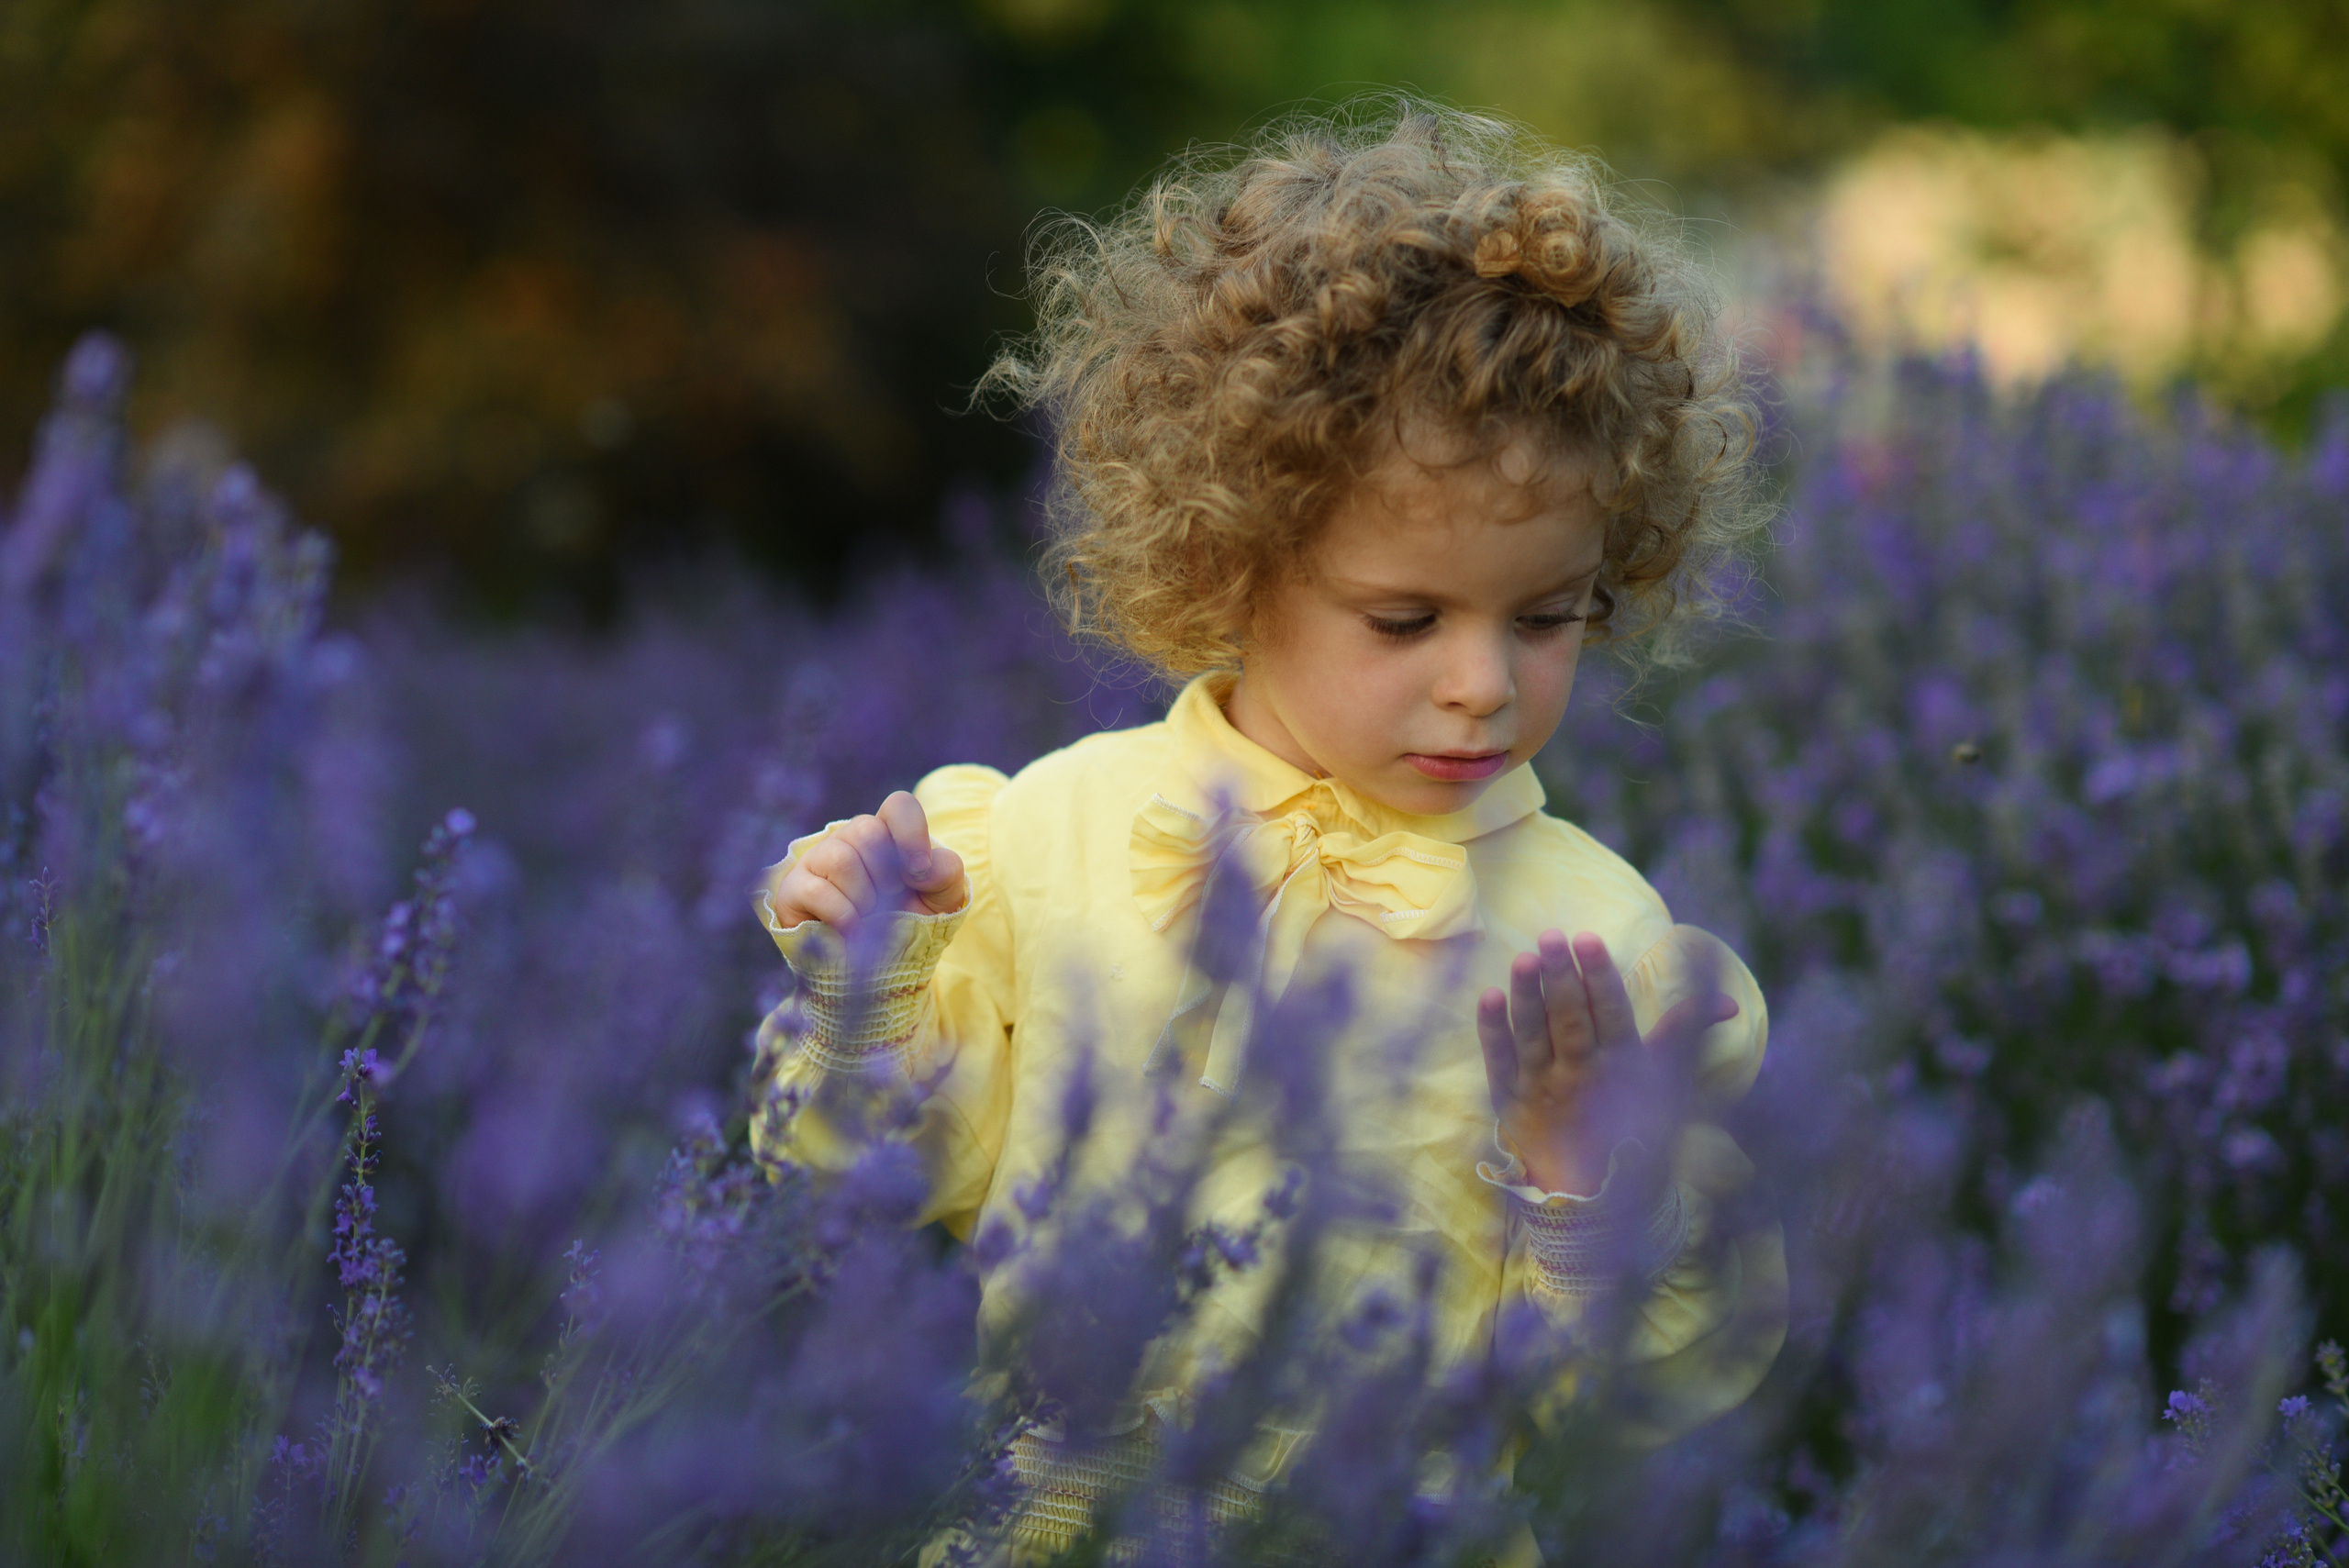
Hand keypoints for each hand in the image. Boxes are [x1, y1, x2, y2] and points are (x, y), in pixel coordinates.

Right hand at [769, 791, 967, 933]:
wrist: (878, 963)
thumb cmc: (909, 919)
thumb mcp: (941, 898)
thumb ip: (946, 872)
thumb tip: (921, 866)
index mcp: (888, 833)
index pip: (899, 806)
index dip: (911, 833)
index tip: (919, 873)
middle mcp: (851, 838)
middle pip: (867, 831)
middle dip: (885, 876)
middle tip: (889, 901)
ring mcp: (819, 859)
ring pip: (841, 859)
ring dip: (864, 898)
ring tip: (868, 916)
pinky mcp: (795, 888)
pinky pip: (818, 890)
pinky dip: (843, 915)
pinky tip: (851, 928)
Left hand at [1475, 930, 1736, 1195]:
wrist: (1599, 1202)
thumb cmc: (1639, 1134)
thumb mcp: (1669, 1086)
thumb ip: (1687, 1036)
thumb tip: (1728, 1004)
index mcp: (1623, 1070)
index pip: (1612, 1014)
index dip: (1599, 976)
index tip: (1588, 940)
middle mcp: (1582, 1077)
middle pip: (1570, 1019)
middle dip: (1561, 976)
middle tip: (1551, 937)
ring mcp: (1543, 1090)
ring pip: (1533, 1035)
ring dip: (1527, 996)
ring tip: (1523, 959)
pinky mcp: (1511, 1104)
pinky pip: (1499, 1062)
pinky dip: (1492, 1031)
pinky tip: (1488, 996)